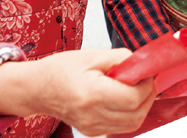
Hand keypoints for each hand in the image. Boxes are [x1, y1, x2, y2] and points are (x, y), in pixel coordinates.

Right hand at [0, 49, 155, 136]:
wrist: (37, 88)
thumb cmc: (61, 70)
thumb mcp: (93, 55)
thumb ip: (122, 58)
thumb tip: (143, 63)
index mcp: (92, 94)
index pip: (133, 98)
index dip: (146, 85)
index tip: (146, 72)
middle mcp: (92, 115)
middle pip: (137, 114)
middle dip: (148, 95)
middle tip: (146, 79)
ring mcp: (91, 126)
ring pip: (132, 124)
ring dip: (142, 106)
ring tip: (136, 87)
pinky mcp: (91, 131)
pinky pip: (121, 126)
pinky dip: (130, 113)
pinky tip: (124, 97)